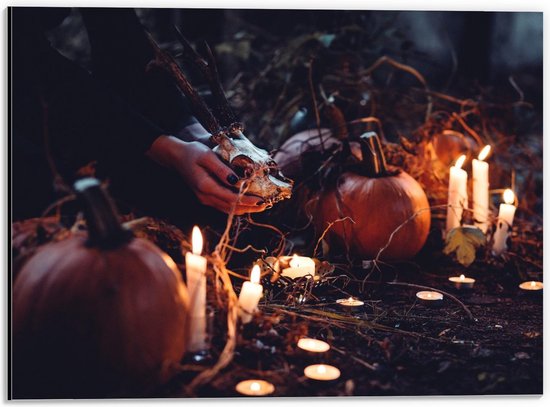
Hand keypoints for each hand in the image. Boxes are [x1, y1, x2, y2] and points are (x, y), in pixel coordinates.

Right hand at [147, 135, 266, 214]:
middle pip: (231, 208)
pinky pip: (224, 206)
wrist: (176, 157)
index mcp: (205, 187)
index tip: (262, 201)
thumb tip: (237, 182)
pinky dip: (237, 206)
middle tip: (266, 205)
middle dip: (250, 208)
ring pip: (228, 210)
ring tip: (260, 206)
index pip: (231, 198)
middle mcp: (205, 197)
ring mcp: (205, 199)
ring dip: (244, 209)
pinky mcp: (206, 198)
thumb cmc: (192, 153)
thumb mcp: (207, 156)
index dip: (247, 201)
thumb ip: (222, 170)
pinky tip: (247, 203)